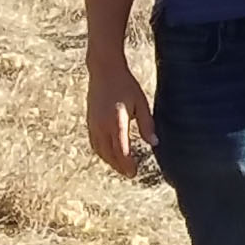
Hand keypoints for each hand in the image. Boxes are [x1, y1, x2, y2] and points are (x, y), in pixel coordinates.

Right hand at [86, 60, 154, 176]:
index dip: (127, 164)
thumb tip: (154, 143)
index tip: (134, 172)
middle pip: (109, 154)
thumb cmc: (126, 85)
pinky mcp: (89, 121)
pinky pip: (94, 143)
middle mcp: (102, 125)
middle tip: (130, 174)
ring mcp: (93, 124)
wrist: (104, 71)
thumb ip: (147, 124)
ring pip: (100, 150)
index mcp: (117, 122)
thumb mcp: (141, 103)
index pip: (121, 150)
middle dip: (119, 166)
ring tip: (121, 167)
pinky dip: (102, 152)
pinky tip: (109, 154)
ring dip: (110, 161)